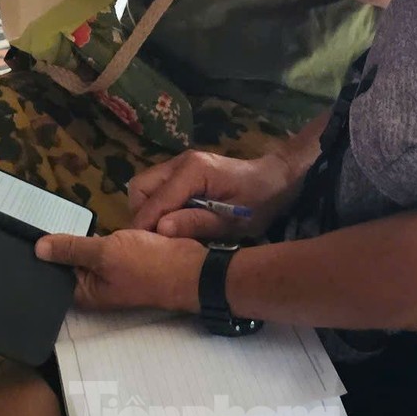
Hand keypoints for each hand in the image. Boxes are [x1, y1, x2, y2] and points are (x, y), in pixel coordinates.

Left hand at [35, 229, 204, 312]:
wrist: (190, 268)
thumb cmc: (148, 266)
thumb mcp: (105, 253)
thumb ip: (72, 248)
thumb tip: (38, 248)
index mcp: (86, 293)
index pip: (54, 275)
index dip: (42, 256)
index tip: (26, 235)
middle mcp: (96, 287)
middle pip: (70, 263)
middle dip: (62, 243)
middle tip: (38, 218)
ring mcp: (111, 274)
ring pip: (88, 252)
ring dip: (83, 236)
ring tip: (58, 215)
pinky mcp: (126, 262)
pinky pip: (106, 247)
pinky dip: (101, 236)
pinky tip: (91, 220)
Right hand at [128, 148, 302, 239]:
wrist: (276, 180)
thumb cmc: (259, 202)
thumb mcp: (233, 221)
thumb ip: (197, 223)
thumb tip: (160, 230)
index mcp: (193, 171)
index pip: (155, 201)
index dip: (145, 227)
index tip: (143, 253)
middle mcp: (180, 162)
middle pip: (140, 188)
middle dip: (142, 216)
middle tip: (155, 242)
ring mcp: (180, 164)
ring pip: (145, 187)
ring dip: (148, 211)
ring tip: (164, 236)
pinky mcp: (182, 171)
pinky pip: (158, 188)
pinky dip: (158, 206)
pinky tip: (174, 224)